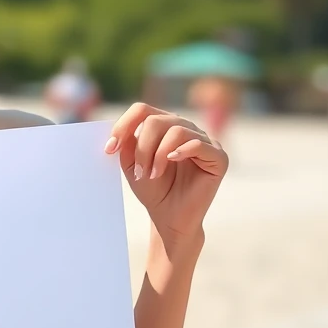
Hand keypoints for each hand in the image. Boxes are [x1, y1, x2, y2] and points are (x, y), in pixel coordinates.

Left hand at [105, 103, 227, 245]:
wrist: (169, 217)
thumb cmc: (152, 189)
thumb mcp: (132, 164)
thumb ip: (127, 143)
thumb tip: (121, 129)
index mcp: (164, 126)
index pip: (142, 110)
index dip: (123, 125)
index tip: (109, 148)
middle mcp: (185, 128)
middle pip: (156, 120)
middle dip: (143, 147)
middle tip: (139, 172)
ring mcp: (204, 141)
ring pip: (176, 130)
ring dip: (158, 153)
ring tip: (153, 174)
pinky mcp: (218, 157)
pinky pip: (199, 144)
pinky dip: (181, 151)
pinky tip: (171, 161)